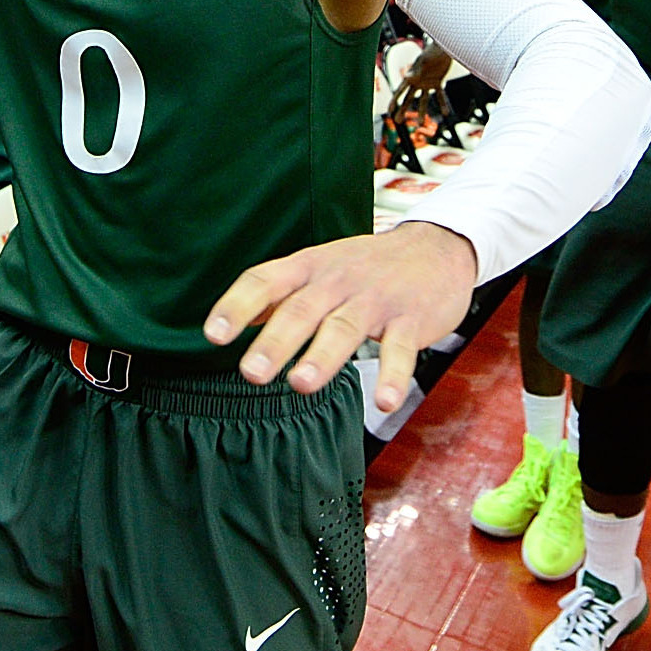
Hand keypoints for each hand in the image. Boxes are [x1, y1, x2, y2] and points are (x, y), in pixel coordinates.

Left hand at [205, 219, 478, 410]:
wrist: (437, 248)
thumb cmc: (366, 266)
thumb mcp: (318, 268)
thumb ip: (277, 295)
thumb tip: (232, 321)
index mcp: (309, 267)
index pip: (265, 280)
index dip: (237, 305)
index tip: (214, 335)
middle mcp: (338, 280)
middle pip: (302, 309)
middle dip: (276, 342)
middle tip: (251, 372)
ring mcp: (376, 300)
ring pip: (345, 327)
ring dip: (323, 357)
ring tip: (301, 385)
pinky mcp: (411, 320)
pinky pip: (400, 350)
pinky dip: (393, 376)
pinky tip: (383, 402)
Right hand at [393, 46, 452, 117]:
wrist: (445, 46)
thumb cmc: (432, 52)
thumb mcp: (423, 62)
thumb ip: (416, 71)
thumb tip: (407, 77)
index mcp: (411, 76)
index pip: (400, 91)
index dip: (394, 101)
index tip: (389, 111)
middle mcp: (417, 81)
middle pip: (408, 98)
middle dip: (403, 109)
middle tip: (398, 121)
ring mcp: (427, 82)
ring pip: (423, 100)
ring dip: (422, 111)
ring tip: (420, 124)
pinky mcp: (438, 82)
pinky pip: (440, 95)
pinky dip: (443, 104)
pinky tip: (445, 114)